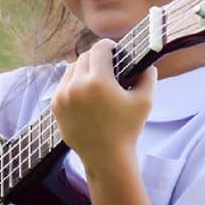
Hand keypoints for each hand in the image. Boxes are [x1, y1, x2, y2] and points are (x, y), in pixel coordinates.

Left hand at [50, 39, 156, 171]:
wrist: (106, 158)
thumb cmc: (128, 129)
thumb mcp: (145, 101)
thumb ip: (149, 76)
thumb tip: (148, 64)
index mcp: (98, 81)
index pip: (99, 48)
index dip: (109, 46)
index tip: (115, 51)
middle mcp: (76, 85)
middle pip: (85, 57)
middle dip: (97, 58)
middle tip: (108, 65)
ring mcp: (62, 96)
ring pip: (71, 69)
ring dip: (84, 69)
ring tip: (96, 77)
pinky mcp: (56, 105)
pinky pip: (63, 84)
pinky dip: (73, 83)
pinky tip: (85, 91)